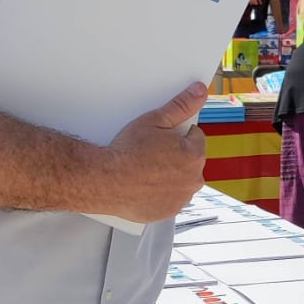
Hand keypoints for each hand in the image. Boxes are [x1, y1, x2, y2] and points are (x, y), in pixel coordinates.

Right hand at [104, 83, 207, 221]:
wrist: (105, 180)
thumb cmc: (127, 152)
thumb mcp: (154, 120)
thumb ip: (181, 105)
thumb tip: (199, 92)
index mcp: (194, 156)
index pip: (196, 137)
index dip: (178, 134)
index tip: (162, 137)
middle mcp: (193, 180)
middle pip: (190, 160)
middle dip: (176, 154)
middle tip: (152, 153)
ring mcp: (181, 199)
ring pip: (181, 181)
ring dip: (171, 175)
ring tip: (147, 169)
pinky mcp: (167, 212)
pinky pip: (170, 198)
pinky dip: (162, 193)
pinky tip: (145, 185)